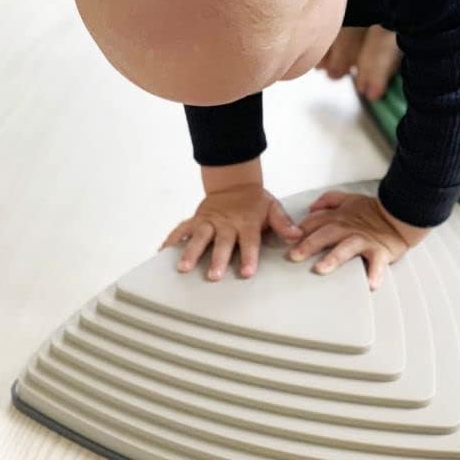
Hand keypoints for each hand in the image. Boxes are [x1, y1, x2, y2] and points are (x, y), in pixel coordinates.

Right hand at [161, 181, 301, 280]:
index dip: (249, 257)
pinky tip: (162, 253)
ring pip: (198, 237)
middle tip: (213, 276)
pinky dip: (172, 240)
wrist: (234, 184)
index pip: (249, 241)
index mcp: (246, 222)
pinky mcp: (195, 220)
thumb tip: (296, 235)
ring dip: (190, 252)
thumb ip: (283, 223)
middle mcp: (225, 223)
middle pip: (221, 242)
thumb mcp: (273, 208)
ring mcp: (208, 221)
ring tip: (182, 268)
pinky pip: (181, 230)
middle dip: (217, 259)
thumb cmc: (255, 202)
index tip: (247, 273)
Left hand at [289, 191, 428, 288]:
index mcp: (339, 218)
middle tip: (294, 256)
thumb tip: (311, 207)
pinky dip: (375, 273)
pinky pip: (377, 263)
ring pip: (347, 248)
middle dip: (309, 244)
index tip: (284, 239)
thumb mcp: (349, 199)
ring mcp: (363, 240)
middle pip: (326, 234)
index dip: (299, 230)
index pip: (315, 223)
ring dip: (334, 258)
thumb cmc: (373, 212)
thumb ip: (329, 200)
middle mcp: (348, 229)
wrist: (401, 215)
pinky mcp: (379, 251)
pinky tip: (370, 284)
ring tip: (322, 269)